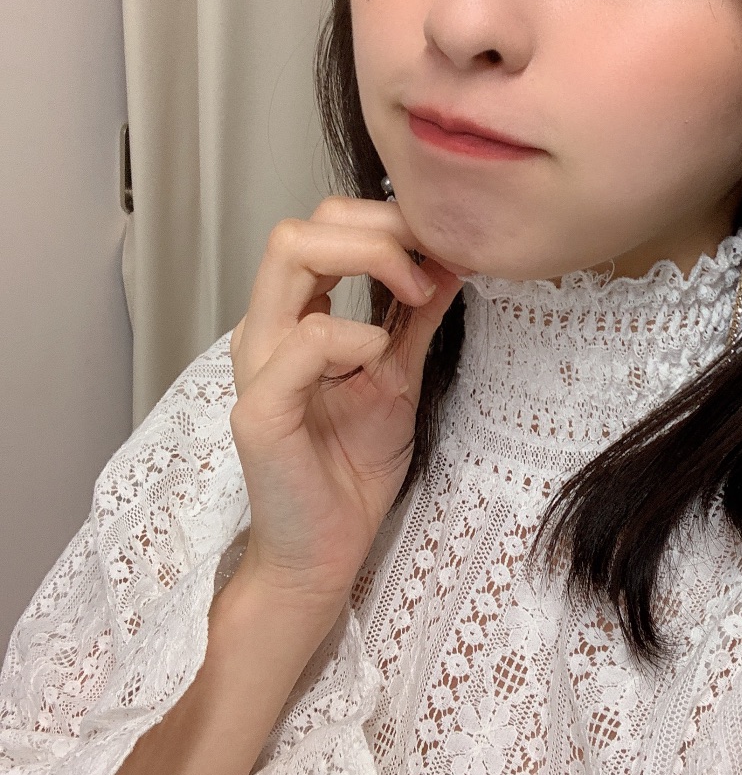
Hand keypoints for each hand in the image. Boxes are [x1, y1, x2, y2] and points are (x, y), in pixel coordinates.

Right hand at [228, 196, 463, 620]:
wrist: (323, 553)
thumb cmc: (351, 470)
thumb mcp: (399, 376)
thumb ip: (415, 319)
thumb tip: (452, 259)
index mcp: (292, 320)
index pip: (322, 228)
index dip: (384, 221)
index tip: (441, 249)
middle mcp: (266, 331)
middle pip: (300, 227)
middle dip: (379, 226)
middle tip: (432, 259)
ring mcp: (257, 364)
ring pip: (291, 254)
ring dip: (370, 258)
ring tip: (416, 292)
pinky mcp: (260, 408)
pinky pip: (306, 339)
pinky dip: (356, 335)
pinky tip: (381, 360)